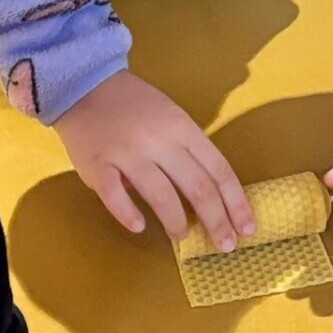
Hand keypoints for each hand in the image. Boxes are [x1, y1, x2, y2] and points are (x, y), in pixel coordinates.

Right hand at [55, 70, 254, 252]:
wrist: (85, 85)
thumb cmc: (135, 106)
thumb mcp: (172, 117)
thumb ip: (188, 153)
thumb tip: (207, 199)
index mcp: (182, 127)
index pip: (218, 170)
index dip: (235, 202)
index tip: (247, 228)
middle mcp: (159, 140)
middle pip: (197, 187)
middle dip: (216, 220)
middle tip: (225, 246)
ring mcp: (127, 153)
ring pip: (161, 195)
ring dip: (176, 222)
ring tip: (182, 237)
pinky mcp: (98, 165)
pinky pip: (115, 196)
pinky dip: (128, 214)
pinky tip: (139, 226)